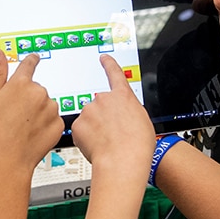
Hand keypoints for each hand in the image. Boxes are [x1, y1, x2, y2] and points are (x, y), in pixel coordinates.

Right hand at [0, 51, 62, 175]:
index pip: (29, 63)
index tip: (33, 59)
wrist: (6, 161)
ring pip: (46, 104)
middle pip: (36, 88)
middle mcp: (39, 93)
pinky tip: (31, 133)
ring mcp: (51, 109)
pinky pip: (53, 119)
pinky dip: (45, 124)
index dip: (30, 61)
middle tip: (13, 113)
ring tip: (21, 126)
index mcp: (20, 84)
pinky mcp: (59, 124)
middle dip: (28, 96)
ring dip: (37, 111)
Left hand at [71, 55, 153, 172]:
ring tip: (107, 144)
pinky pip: (80, 131)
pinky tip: (96, 147)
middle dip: (103, 119)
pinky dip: (86, 139)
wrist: (123, 160)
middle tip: (112, 135)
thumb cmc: (137, 145)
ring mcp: (89, 110)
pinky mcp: (77, 124)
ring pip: (89, 120)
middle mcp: (104, 99)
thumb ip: (128, 112)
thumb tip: (121, 115)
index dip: (109, 65)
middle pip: (100, 107)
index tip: (103, 58)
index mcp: (123, 97)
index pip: (115, 74)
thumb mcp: (142, 121)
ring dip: (94, 130)